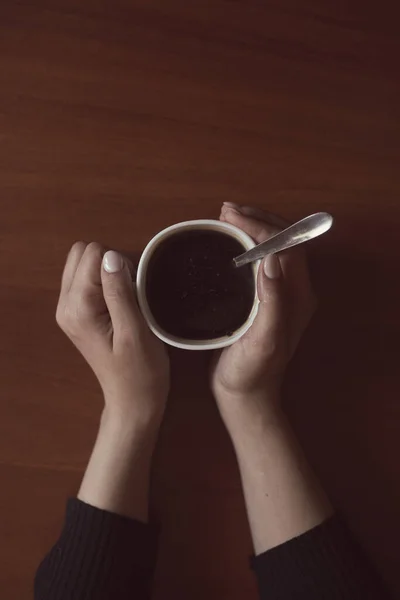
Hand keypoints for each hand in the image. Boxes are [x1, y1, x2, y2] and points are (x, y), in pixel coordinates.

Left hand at [56, 242, 169, 427]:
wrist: (133, 400)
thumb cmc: (140, 371)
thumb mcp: (134, 331)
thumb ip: (120, 292)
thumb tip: (110, 256)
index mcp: (77, 307)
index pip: (92, 255)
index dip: (119, 265)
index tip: (134, 291)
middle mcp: (65, 304)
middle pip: (82, 253)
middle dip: (110, 263)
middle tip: (129, 293)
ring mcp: (68, 308)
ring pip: (82, 262)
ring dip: (107, 272)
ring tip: (125, 299)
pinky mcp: (77, 312)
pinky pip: (86, 277)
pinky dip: (104, 281)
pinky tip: (119, 302)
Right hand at [211, 204, 316, 432]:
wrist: (246, 396)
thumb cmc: (252, 372)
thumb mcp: (264, 340)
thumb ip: (272, 301)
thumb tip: (269, 258)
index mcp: (297, 296)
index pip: (286, 246)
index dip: (261, 226)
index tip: (231, 216)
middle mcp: (294, 290)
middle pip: (283, 241)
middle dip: (257, 219)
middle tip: (225, 209)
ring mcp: (279, 294)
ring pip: (272, 248)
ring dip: (252, 227)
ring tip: (225, 216)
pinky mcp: (264, 299)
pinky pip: (259, 261)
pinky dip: (245, 244)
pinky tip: (227, 240)